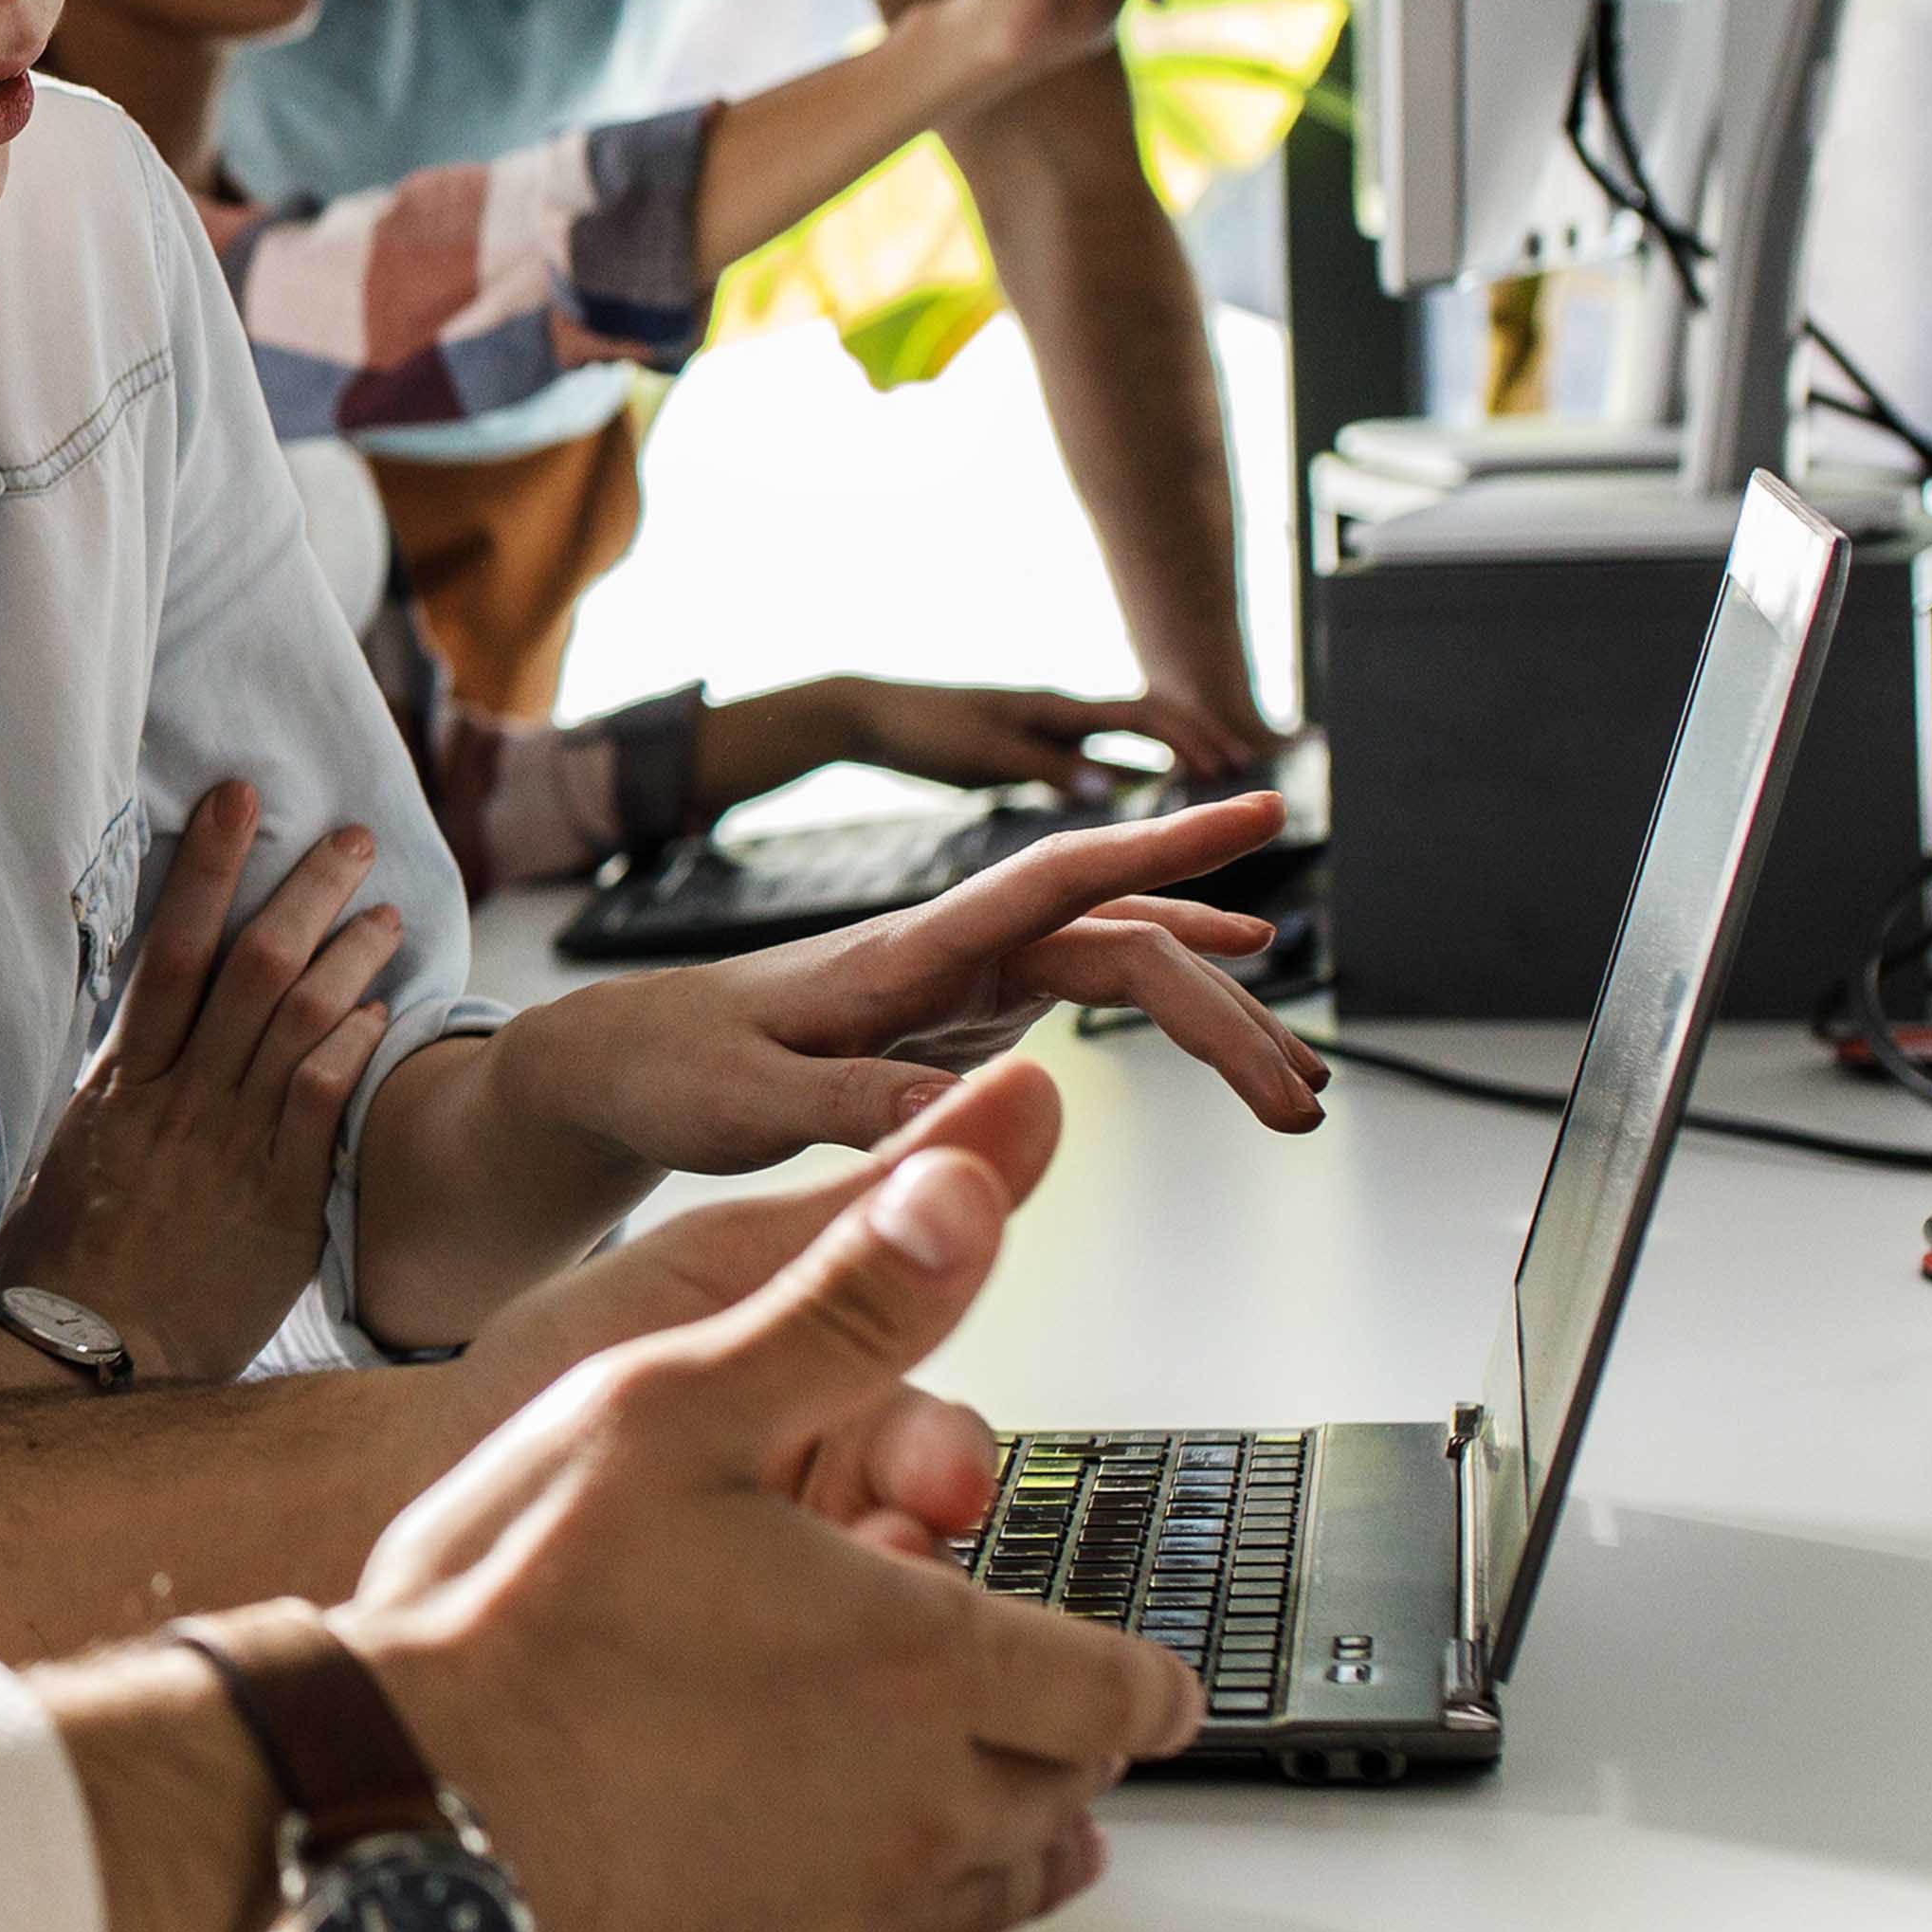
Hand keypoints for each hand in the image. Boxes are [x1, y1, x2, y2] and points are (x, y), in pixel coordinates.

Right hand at [0, 781, 404, 1379]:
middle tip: (349, 837)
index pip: (172, 947)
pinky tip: (379, 1011)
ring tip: (386, 912)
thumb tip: (140, 1042)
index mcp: (124, 1080)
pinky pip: (317, 1104)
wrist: (87, 1353)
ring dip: (347, 956)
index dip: (209, 866)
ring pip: (296, 1021)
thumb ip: (118, 1095)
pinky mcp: (276, 1199)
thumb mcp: (72, 1157)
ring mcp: (230, 1144)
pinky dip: (347, 1049)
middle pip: (248, 964)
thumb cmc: (66, 1262)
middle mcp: (179, 1097)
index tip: (239, 802)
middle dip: (302, 889)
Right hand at [349, 1062, 1196, 1931]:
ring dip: (982, 1837)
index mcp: (925, 1659)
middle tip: (988, 1703)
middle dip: (1042, 1741)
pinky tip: (818, 1889)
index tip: (1140, 1678)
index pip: (1118, 1689)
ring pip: (993, 1895)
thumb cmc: (510, 1610)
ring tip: (924, 1792)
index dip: (1133, 1672)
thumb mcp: (670, 1405)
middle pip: (1064, 1793)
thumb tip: (978, 1190)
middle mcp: (925, 1811)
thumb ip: (847, 1307)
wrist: (385, 1809)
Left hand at [492, 789, 1326, 1176]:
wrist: (629, 1060)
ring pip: (1118, 972)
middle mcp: (950, 951)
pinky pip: (1089, 999)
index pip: (1052, 878)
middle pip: (1118, 947)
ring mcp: (964, 979)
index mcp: (905, 952)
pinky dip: (1167, 1011)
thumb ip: (849, 1102)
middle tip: (1301, 1095)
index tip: (1255, 815)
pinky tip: (1231, 1011)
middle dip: (1221, 1011)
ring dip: (1212, 1022)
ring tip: (1300, 1086)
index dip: (1158, 846)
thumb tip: (963, 1116)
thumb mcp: (750, 1101)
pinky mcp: (963, 1016)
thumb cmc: (676, 1068)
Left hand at [824, 674, 1262, 795]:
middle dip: (1197, 743)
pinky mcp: (1028, 756)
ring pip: (1125, 747)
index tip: (1235, 764)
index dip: (1194, 738)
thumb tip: (1112, 787)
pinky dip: (1128, 783)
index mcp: (1055, 711)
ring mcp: (1046, 735)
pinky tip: (1145, 807)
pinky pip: (1094, 767)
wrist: (870, 717)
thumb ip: (1045, 768)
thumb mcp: (983, 752)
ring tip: (1215, 790)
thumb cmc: (922, 730)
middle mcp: (1060, 718)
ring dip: (1169, 764)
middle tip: (1245, 774)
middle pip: (1148, 724)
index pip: (1144, 716)